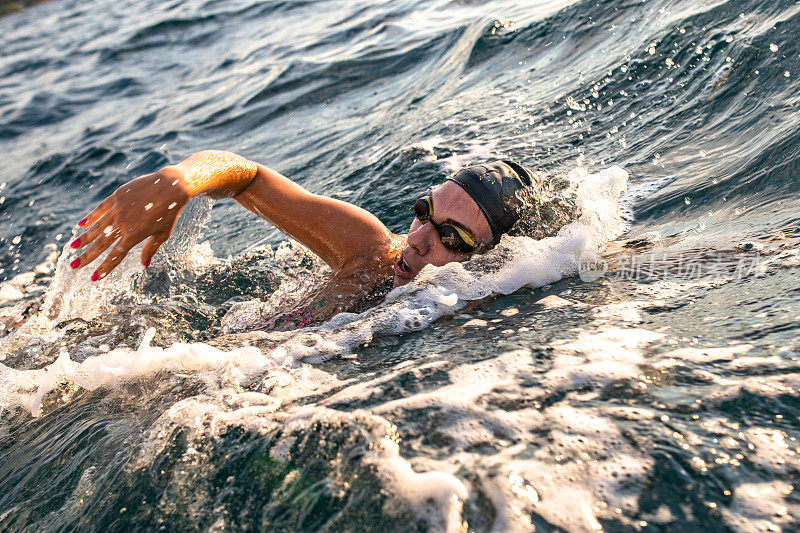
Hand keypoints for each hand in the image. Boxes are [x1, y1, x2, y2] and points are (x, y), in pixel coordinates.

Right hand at [70, 166, 191, 279]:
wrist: (172, 186)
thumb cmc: (170, 212)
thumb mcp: (163, 234)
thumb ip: (150, 249)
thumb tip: (143, 265)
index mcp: (134, 235)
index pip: (115, 255)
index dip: (104, 267)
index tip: (93, 278)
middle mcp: (123, 224)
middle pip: (101, 244)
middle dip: (86, 256)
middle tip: (73, 266)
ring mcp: (118, 209)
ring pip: (97, 227)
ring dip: (84, 238)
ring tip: (72, 247)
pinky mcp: (117, 196)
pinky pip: (100, 209)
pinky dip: (90, 217)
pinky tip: (81, 225)